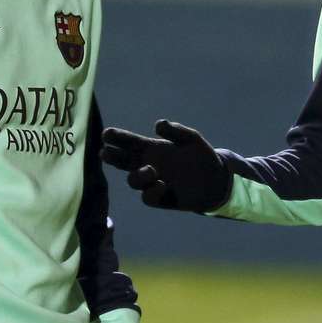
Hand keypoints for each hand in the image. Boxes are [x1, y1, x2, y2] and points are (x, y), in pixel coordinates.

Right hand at [100, 120, 230, 211]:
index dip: (116, 138)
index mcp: (152, 148)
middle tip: (105, 152)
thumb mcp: (191, 138)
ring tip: (152, 170)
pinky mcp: (160, 198)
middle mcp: (148, 165)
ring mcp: (153, 182)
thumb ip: (176, 130)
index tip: (106, 134)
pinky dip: (151, 191)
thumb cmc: (200, 155)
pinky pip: (147, 197)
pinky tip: (163, 184)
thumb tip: (158, 125)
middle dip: (112, 156)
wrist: (215, 180)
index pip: (129, 142)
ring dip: (138, 175)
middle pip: (122, 161)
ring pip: (133, 180)